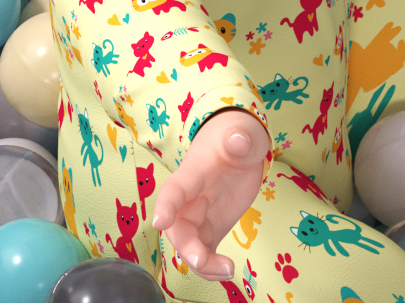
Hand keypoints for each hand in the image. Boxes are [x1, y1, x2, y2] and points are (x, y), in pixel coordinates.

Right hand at [149, 108, 268, 279]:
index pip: (176, 188)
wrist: (237, 147)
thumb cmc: (235, 138)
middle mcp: (190, 198)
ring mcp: (199, 215)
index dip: (167, 204)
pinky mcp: (211, 227)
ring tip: (227, 270)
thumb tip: (238, 139)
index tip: (160, 221)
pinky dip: (212, 267)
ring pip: (189, 245)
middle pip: (178, 226)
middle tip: (202, 261)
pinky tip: (228, 271)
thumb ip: (241, 138)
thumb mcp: (243, 134)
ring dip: (201, 263)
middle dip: (186, 246)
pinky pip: (205, 252)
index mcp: (194, 173)